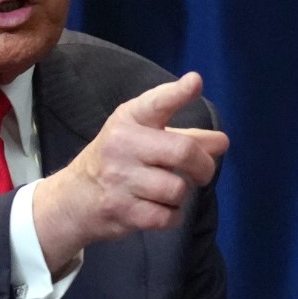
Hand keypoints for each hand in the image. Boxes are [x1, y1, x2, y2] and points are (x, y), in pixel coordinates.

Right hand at [33, 72, 228, 273]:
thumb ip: (185, 136)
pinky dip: (172, 216)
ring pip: (178, 189)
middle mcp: (122, 144)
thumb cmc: (118, 160)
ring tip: (166, 191)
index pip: (156, 103)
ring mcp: (120, 179)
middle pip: (183, 152)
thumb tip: (222, 142)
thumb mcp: (143, 137)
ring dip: (181, 194)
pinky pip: (169, 216)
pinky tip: (158, 208)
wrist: (74, 198)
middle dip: (203, 166)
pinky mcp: (123, 210)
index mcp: (129, 119)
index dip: (178, 93)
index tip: (195, 82)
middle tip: (202, 173)